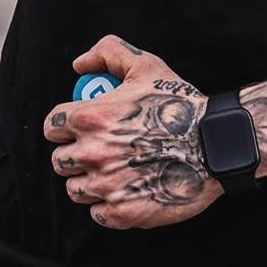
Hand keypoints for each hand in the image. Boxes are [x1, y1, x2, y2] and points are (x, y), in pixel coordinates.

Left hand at [43, 35, 221, 230]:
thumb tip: (80, 64)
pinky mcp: (121, 213)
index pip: (51, 126)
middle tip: (96, 151)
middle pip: (59, 161)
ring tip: (113, 171)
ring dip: (88, 182)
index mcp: (91, 117)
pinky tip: (127, 189)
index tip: (77, 129)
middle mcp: (92, 153)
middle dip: (73, 155)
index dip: (63, 126)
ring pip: (75, 189)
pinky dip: (108, 205)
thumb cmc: (180, 103)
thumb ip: (107, 53)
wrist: (215, 145)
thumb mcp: (144, 65)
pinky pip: (97, 214)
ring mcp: (106, 186)